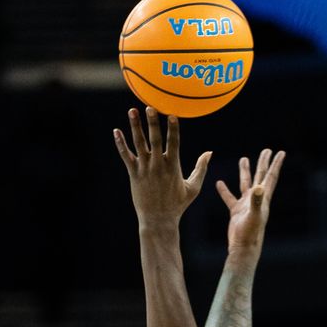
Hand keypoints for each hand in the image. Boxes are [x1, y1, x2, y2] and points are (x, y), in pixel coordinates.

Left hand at [114, 107, 212, 228]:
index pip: (174, 143)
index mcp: (173, 166)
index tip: (172, 115)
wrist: (158, 220)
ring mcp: (144, 169)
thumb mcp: (193, 187)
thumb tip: (210, 152)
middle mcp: (158, 165)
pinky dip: (120, 143)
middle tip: (150, 107)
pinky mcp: (133, 174)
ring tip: (132, 110)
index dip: (173, 129)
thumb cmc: (178, 204)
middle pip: (155, 139)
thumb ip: (201, 168)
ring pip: (139, 144)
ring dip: (135, 126)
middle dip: (152, 123)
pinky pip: (126, 155)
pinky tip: (116, 131)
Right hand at [216, 148, 284, 261]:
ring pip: (245, 183)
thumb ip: (256, 201)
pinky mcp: (236, 211)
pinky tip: (219, 182)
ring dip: (245, 171)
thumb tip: (258, 187)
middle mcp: (256, 199)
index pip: (270, 177)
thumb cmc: (250, 233)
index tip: (281, 152)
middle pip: (260, 176)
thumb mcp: (254, 215)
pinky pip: (230, 197)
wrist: (243, 248)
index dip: (276, 164)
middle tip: (266, 150)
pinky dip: (224, 190)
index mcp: (263, 198)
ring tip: (244, 159)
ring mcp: (246, 205)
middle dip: (263, 163)